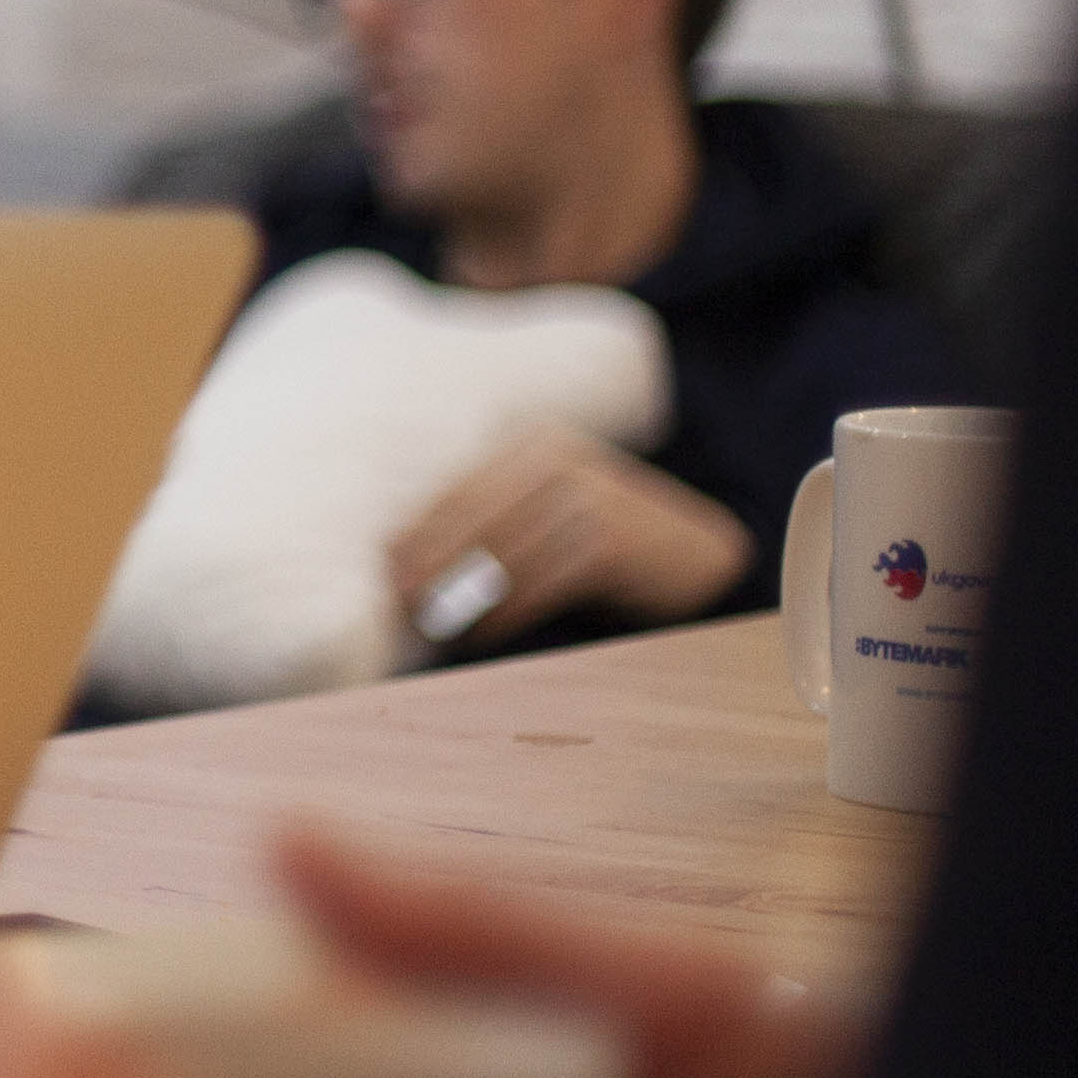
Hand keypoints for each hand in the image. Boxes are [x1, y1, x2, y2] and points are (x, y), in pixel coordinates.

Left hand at [387, 427, 750, 646]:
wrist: (696, 555)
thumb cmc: (602, 538)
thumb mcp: (550, 511)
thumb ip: (494, 520)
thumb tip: (407, 558)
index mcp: (534, 444)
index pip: (458, 488)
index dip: (416, 530)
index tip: (381, 565)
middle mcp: (559, 459)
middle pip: (473, 520)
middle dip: (429, 563)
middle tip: (398, 600)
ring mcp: (588, 496)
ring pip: (503, 555)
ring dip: (462, 595)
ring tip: (432, 623)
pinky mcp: (608, 540)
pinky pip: (539, 583)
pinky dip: (506, 611)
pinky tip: (479, 632)